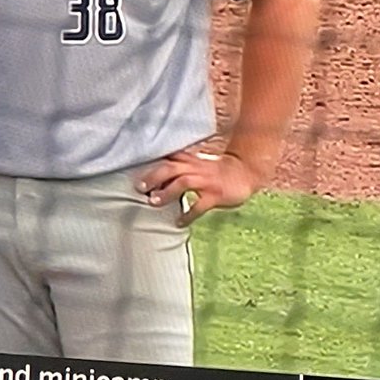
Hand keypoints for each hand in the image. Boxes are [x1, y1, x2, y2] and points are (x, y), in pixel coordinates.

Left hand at [135, 150, 260, 225]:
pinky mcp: (216, 195)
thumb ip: (179, 166)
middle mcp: (196, 168)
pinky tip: (179, 222)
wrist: (246, 172)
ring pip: (183, 182)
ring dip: (167, 192)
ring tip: (153, 202)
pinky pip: (200, 205)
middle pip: (171, 168)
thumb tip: (154, 176)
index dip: (151, 162)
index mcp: (190, 160)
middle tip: (139, 187)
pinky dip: (188, 214)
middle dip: (153, 177)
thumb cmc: (218, 171)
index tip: (133, 169)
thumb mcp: (197, 163)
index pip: (167, 157)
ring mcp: (207, 181)